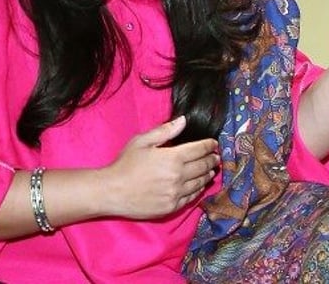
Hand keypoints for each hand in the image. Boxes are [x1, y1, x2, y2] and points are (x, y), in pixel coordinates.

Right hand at [100, 115, 218, 219]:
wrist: (112, 191)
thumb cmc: (125, 164)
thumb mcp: (142, 141)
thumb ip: (165, 131)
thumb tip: (183, 120)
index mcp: (173, 158)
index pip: (199, 150)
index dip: (209, 145)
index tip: (214, 144)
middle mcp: (178, 176)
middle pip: (203, 166)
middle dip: (212, 160)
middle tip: (216, 157)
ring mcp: (176, 193)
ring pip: (200, 183)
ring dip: (207, 175)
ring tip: (211, 171)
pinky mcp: (172, 207)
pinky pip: (191, 198)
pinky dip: (198, 190)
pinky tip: (199, 186)